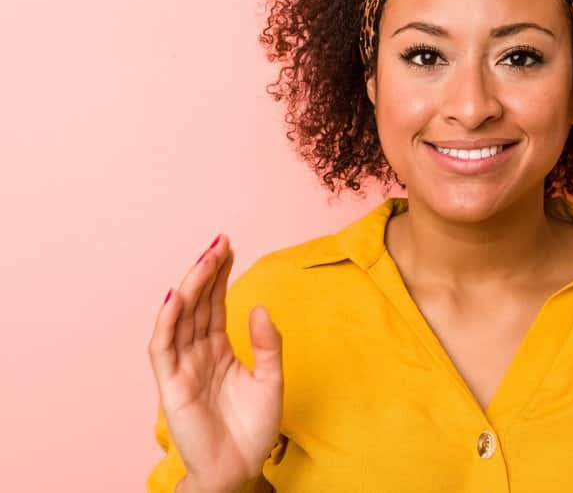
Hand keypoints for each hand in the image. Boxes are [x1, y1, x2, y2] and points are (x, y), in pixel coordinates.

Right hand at [148, 234, 283, 492]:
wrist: (240, 468)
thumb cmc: (254, 428)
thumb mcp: (272, 380)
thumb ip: (268, 345)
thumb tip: (259, 308)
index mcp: (219, 350)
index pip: (216, 304)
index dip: (220, 274)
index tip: (229, 245)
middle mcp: (197, 354)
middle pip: (198, 304)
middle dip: (207, 271)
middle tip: (219, 241)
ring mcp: (182, 367)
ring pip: (181, 318)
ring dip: (190, 287)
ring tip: (204, 258)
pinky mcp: (171, 386)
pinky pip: (164, 348)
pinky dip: (167, 321)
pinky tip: (176, 296)